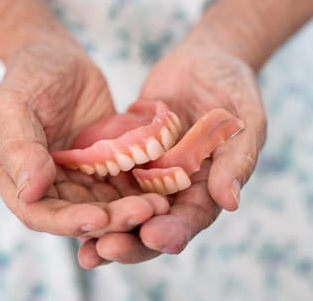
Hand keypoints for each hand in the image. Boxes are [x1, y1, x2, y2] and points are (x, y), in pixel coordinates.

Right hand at [0, 37, 167, 237]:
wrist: (61, 58)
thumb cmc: (30, 75)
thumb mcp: (13, 104)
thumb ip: (18, 147)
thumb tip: (29, 193)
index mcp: (16, 178)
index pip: (38, 213)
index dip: (67, 222)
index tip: (98, 218)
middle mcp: (49, 185)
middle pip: (79, 215)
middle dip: (111, 219)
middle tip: (144, 212)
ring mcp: (80, 177)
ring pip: (106, 205)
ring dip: (132, 210)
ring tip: (160, 205)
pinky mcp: (106, 166)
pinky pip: (124, 184)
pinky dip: (142, 191)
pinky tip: (165, 190)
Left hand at [78, 42, 266, 266]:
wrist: (203, 61)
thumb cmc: (233, 88)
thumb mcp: (244, 121)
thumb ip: (237, 160)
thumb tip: (230, 202)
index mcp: (208, 188)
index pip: (191, 218)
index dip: (174, 231)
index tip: (153, 237)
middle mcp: (176, 189)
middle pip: (154, 225)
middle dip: (131, 242)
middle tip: (105, 251)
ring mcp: (149, 174)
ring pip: (125, 211)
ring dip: (105, 231)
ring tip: (83, 251)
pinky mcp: (127, 156)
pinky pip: (107, 180)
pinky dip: (91, 197)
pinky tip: (67, 208)